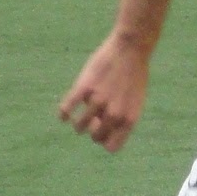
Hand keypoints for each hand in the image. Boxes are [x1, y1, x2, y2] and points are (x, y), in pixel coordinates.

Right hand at [58, 33, 150, 151]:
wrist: (131, 49)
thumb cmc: (133, 74)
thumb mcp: (134, 100)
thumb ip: (121, 116)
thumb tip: (99, 126)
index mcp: (129, 119)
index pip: (111, 146)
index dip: (104, 140)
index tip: (103, 130)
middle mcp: (114, 113)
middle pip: (95, 137)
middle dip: (91, 131)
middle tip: (91, 120)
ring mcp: (98, 101)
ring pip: (79, 126)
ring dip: (77, 124)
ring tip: (76, 119)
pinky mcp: (84, 87)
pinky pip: (67, 108)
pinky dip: (63, 114)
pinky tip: (62, 115)